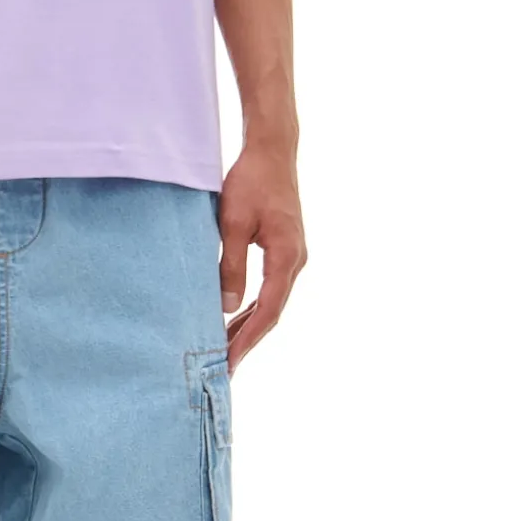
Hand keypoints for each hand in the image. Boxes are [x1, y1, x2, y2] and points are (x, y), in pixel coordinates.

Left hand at [217, 141, 306, 370]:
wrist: (271, 152)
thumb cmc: (251, 181)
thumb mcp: (232, 223)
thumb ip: (231, 266)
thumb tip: (226, 307)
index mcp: (287, 256)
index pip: (267, 310)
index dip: (247, 339)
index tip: (229, 362)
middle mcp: (296, 261)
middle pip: (271, 312)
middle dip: (247, 340)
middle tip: (224, 369)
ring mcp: (293, 256)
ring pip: (271, 302)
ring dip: (249, 325)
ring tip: (225, 350)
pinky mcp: (285, 251)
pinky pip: (270, 288)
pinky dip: (253, 306)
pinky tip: (235, 319)